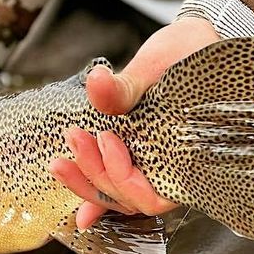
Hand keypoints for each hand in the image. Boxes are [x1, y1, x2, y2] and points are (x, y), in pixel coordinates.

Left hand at [51, 16, 219, 229]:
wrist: (195, 44)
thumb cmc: (190, 55)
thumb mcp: (160, 65)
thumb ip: (128, 84)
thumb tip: (97, 83)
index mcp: (188, 156)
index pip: (153, 196)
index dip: (124, 176)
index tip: (106, 137)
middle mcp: (172, 170)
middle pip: (130, 199)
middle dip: (96, 175)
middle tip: (75, 138)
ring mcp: (154, 166)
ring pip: (121, 196)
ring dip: (87, 184)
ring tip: (59, 163)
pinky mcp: (139, 157)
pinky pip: (117, 183)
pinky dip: (95, 191)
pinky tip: (77, 210)